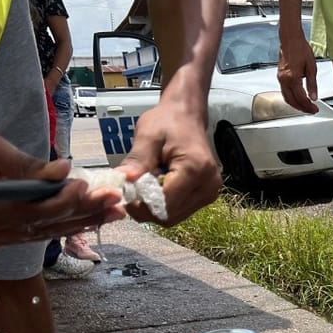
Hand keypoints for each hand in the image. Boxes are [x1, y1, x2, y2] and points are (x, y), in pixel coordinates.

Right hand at [0, 121, 124, 247]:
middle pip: (43, 225)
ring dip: (81, 222)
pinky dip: (63, 224)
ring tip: (113, 213)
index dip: (63, 201)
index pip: (29, 210)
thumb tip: (64, 170)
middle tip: (118, 204)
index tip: (89, 185)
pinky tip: (90, 218)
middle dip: (84, 213)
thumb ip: (24, 163)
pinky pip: (36, 232)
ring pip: (44, 232)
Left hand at [117, 100, 221, 225]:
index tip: (126, 195)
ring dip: (154, 209)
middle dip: (146, 209)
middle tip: (132, 193)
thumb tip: (122, 183)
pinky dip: (164, 205)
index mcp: (195, 169)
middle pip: (170, 215)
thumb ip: (137, 161)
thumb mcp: (148, 137)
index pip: (165, 204)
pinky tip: (156, 189)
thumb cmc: (167, 122)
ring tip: (144, 188)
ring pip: (174, 217)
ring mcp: (209, 193)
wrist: (187, 116)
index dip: (142, 206)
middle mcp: (208, 186)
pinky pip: (180, 211)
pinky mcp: (206, 196)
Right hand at [276, 36, 319, 113]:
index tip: (315, 109)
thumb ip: (312, 84)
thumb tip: (314, 97)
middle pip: (293, 101)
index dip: (308, 106)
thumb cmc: (301, 49)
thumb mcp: (311, 67)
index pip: (301, 98)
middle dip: (302, 108)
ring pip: (287, 98)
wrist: (290, 39)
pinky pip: (284, 92)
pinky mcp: (279, 77)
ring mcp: (280, 78)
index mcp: (292, 77)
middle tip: (311, 111)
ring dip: (296, 105)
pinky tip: (298, 99)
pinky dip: (291, 98)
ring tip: (305, 107)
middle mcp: (284, 79)